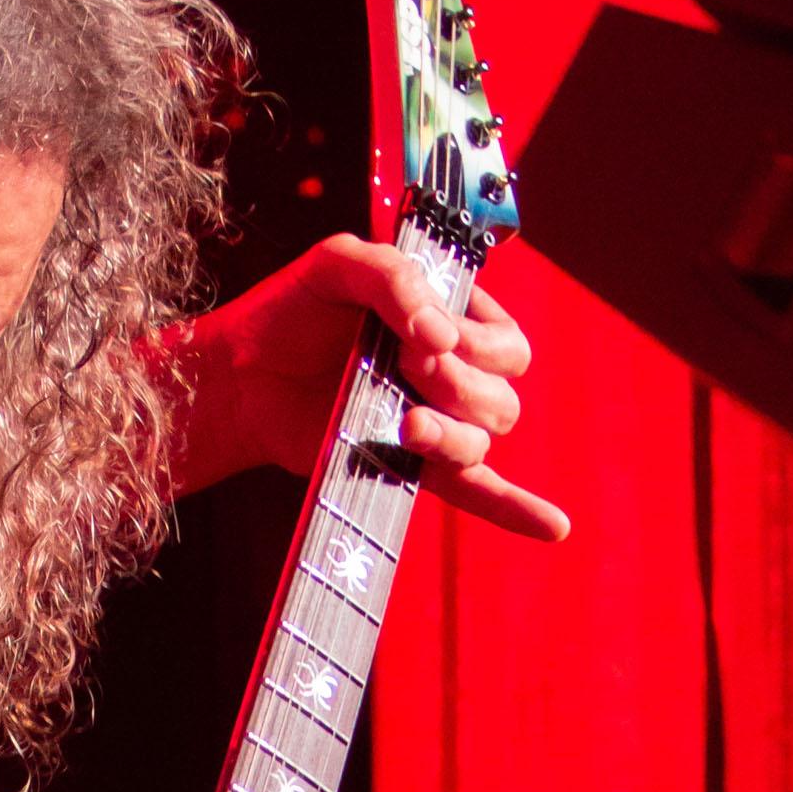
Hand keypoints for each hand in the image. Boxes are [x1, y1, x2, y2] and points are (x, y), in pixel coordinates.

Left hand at [174, 232, 568, 542]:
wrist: (240, 374)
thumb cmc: (291, 311)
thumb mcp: (339, 265)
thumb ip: (395, 277)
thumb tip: (441, 337)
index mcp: (452, 319)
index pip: (506, 340)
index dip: (478, 340)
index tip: (421, 332)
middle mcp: (451, 374)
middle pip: (504, 394)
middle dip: (463, 382)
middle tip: (406, 366)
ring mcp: (432, 424)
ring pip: (484, 440)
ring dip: (453, 430)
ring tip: (405, 420)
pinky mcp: (406, 466)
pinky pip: (476, 493)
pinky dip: (515, 510)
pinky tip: (552, 526)